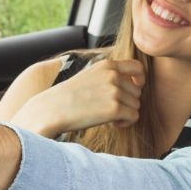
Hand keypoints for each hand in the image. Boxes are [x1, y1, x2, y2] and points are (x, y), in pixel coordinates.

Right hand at [12, 58, 144, 138]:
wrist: (50, 110)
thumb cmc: (68, 97)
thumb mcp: (89, 76)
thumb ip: (110, 76)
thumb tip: (135, 85)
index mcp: (106, 65)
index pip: (138, 67)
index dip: (140, 79)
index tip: (135, 88)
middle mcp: (113, 75)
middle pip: (137, 92)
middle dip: (127, 102)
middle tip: (110, 110)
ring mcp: (114, 91)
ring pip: (136, 105)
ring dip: (126, 113)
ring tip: (109, 117)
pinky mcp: (114, 108)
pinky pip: (134, 117)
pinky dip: (125, 123)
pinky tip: (112, 124)